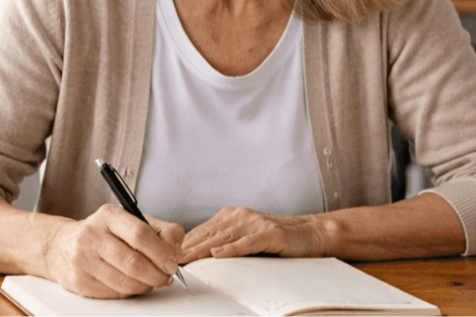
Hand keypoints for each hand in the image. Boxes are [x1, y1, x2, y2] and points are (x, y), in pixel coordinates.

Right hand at [42, 204, 184, 298]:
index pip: (140, 234)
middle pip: (134, 262)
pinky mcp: (79, 281)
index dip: (161, 252)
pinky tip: (133, 284)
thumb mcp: (131, 221)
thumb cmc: (103, 233)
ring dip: (146, 285)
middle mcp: (92, 235)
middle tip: (166, 277)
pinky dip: (130, 291)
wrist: (61, 246)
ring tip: (152, 281)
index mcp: (109, 215)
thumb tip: (177, 250)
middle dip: (157, 274)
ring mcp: (83, 259)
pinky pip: (114, 293)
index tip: (173, 263)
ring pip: (125, 281)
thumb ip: (161, 231)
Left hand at [179, 207, 327, 262]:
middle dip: (186, 248)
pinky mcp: (270, 234)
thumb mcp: (246, 238)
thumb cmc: (277, 238)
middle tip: (167, 258)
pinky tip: (218, 254)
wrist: (310, 232)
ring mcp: (255, 223)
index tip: (165, 254)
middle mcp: (240, 216)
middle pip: (208, 234)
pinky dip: (231, 248)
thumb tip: (199, 256)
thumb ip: (225, 242)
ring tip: (184, 259)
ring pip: (223, 237)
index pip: (201, 231)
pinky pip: (247, 242)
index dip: (183, 243)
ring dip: (201, 249)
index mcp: (231, 216)